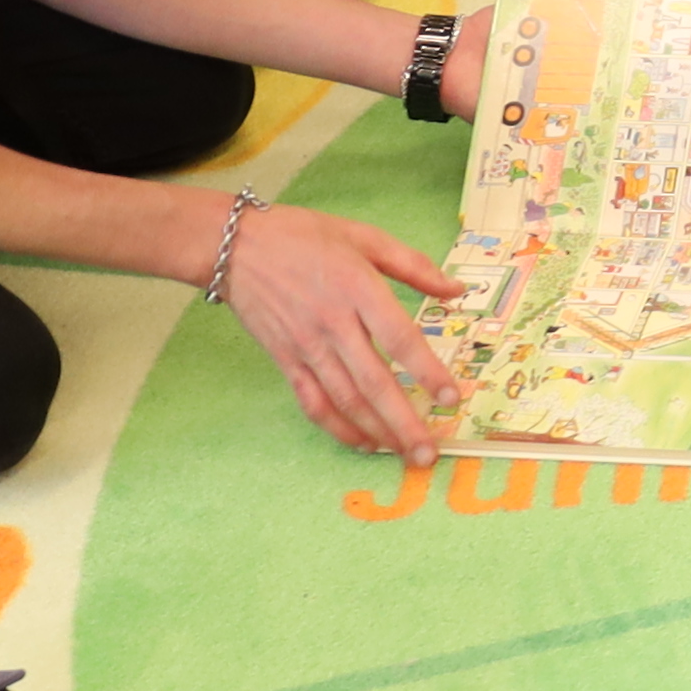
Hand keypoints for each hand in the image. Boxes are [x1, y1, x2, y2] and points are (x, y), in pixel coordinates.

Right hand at [228, 200, 462, 456]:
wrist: (235, 246)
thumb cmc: (303, 236)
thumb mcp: (363, 236)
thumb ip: (413, 265)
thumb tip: (455, 291)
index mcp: (357, 288)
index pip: (399, 337)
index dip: (427, 370)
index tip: (450, 398)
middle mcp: (333, 323)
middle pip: (374, 382)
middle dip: (404, 422)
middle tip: (429, 453)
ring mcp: (307, 346)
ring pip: (345, 399)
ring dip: (377, 431)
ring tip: (405, 454)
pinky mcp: (286, 360)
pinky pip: (313, 402)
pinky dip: (337, 428)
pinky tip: (362, 444)